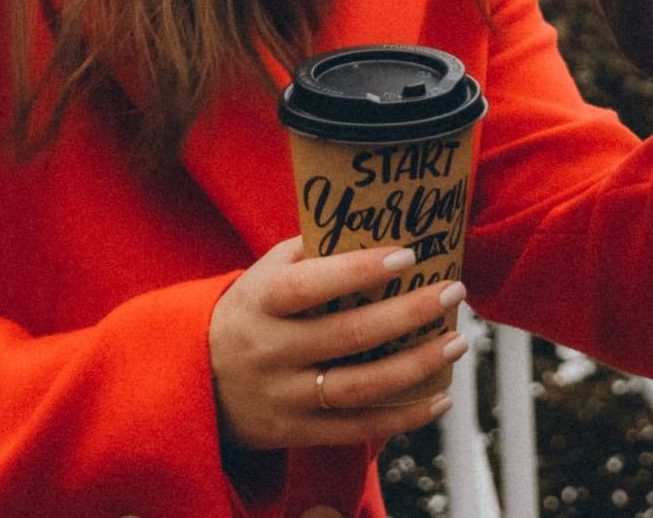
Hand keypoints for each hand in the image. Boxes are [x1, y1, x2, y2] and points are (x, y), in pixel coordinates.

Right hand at [208, 238, 471, 452]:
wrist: (195, 380)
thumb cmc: (250, 311)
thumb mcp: (265, 274)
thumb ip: (312, 251)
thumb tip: (375, 219)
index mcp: (260, 302)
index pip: (310, 286)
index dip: (358, 271)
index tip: (406, 255)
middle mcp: (270, 351)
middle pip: (348, 335)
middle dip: (408, 313)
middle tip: (453, 291)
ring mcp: (283, 397)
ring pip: (359, 387)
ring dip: (416, 366)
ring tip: (458, 341)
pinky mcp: (295, 432)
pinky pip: (357, 430)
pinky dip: (403, 417)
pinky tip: (441, 397)